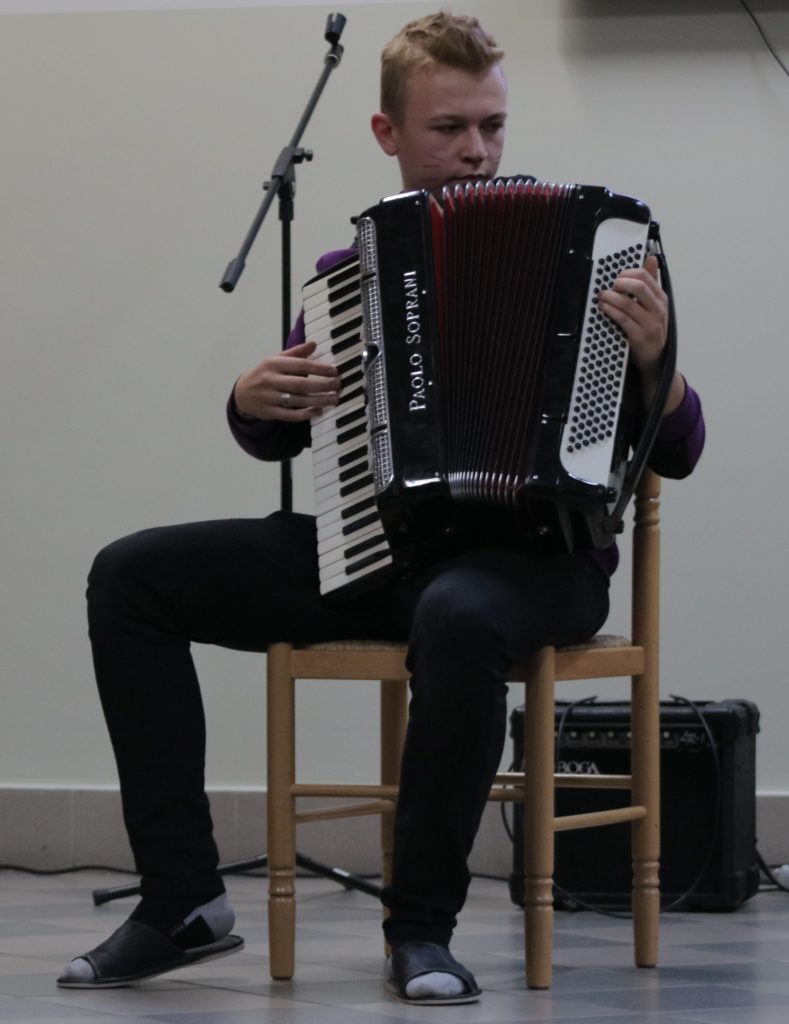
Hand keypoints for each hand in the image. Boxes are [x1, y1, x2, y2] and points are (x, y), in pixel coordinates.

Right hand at [233, 340, 339, 421]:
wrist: (241, 393)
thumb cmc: (264, 374)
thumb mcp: (276, 360)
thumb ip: (296, 353)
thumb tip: (314, 343)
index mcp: (274, 364)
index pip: (300, 365)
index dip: (319, 369)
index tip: (335, 371)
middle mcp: (271, 380)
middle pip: (301, 384)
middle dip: (322, 385)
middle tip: (338, 386)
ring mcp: (270, 397)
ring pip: (298, 401)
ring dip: (319, 400)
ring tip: (334, 399)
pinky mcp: (270, 412)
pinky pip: (291, 415)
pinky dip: (306, 414)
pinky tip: (319, 411)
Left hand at [597, 254, 667, 374]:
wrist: (655, 359)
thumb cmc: (650, 329)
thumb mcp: (654, 306)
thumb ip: (650, 283)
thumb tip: (651, 258)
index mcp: (661, 299)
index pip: (646, 276)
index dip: (628, 273)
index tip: (617, 278)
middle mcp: (658, 309)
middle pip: (639, 287)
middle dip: (619, 283)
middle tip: (610, 287)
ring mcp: (650, 324)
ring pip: (628, 304)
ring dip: (610, 298)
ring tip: (601, 297)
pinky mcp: (640, 337)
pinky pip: (623, 319)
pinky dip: (611, 311)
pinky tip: (603, 308)